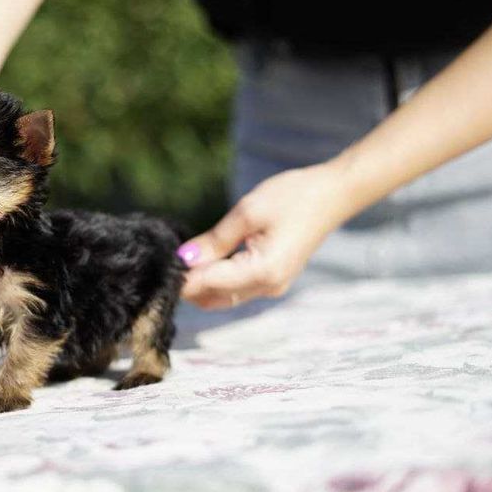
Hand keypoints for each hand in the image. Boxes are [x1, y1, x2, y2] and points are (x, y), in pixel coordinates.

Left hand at [178, 164, 350, 308]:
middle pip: (213, 297)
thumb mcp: (247, 213)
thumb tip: (184, 259)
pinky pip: (237, 289)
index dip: (180, 277)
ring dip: (201, 284)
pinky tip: (203, 261)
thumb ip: (214, 241)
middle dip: (188, 285)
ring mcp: (272, 286)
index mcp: (263, 272)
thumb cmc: (293, 197)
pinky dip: (217, 280)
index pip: (208, 284)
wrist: (332, 194)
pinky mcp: (273, 279)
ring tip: (181, 259)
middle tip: (166, 262)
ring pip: (224, 297)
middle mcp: (268, 287)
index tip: (159, 266)